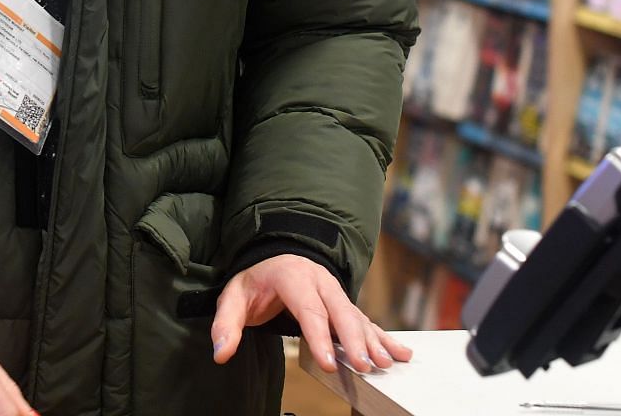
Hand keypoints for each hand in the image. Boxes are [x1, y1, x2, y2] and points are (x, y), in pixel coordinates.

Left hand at [210, 253, 412, 374]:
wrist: (275, 255)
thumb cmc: (256, 280)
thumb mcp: (233, 296)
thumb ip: (226, 323)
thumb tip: (221, 352)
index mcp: (292, 276)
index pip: (308, 309)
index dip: (318, 336)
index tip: (328, 362)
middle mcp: (319, 281)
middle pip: (340, 311)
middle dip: (354, 340)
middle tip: (366, 365)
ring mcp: (335, 291)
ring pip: (357, 316)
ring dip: (373, 340)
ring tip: (386, 363)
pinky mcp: (344, 304)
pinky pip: (366, 320)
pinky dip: (384, 337)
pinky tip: (400, 353)